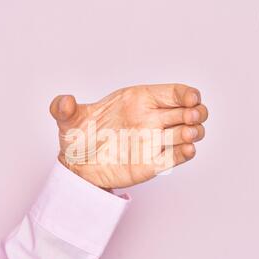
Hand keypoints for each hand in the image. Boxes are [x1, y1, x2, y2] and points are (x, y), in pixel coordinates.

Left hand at [49, 84, 207, 188]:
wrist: (77, 167)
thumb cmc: (78, 137)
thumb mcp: (67, 120)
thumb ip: (62, 107)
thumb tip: (63, 101)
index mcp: (138, 100)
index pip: (171, 92)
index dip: (187, 93)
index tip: (192, 97)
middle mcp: (151, 118)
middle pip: (186, 111)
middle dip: (196, 112)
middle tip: (192, 116)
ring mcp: (153, 141)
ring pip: (186, 133)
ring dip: (194, 132)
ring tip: (189, 134)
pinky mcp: (152, 164)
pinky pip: (174, 158)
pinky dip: (184, 154)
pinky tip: (187, 150)